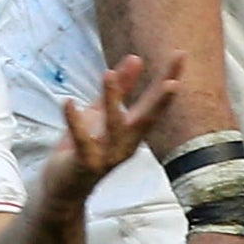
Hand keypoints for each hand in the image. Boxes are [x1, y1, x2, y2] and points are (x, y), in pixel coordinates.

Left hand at [43, 55, 178, 201]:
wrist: (62, 188)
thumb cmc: (85, 147)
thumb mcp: (102, 113)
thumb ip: (121, 88)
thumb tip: (136, 58)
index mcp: (132, 131)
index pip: (154, 102)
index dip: (168, 78)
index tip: (180, 55)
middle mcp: (126, 145)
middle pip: (146, 119)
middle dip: (160, 101)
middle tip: (173, 81)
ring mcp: (107, 156)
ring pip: (113, 127)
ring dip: (112, 100)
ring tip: (108, 73)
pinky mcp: (85, 164)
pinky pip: (81, 140)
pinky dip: (75, 121)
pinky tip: (69, 102)